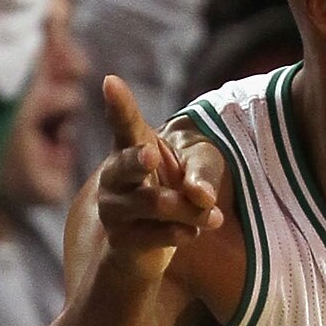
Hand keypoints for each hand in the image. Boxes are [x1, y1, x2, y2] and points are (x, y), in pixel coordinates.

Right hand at [93, 76, 225, 284]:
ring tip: (215, 218)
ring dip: (189, 211)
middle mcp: (114, 175)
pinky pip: (155, 235)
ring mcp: (113, 209)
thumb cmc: (174, 191)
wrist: (153, 243)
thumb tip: (202, 195)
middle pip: (127, 163)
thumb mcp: (195, 171)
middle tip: (152, 154)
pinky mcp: (120, 240)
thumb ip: (201, 173)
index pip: (124, 123)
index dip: (118, 104)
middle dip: (138, 159)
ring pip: (154, 204)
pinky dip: (182, 233)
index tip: (110, 81)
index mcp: (132, 147)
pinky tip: (193, 232)